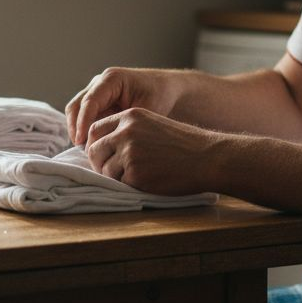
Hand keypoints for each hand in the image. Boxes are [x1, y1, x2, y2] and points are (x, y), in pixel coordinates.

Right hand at [65, 67, 179, 145]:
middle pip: (76, 105)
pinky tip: (91, 146)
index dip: (83, 122)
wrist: (165, 90)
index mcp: (112, 79)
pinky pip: (82, 117)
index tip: (82, 141)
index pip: (89, 101)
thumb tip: (107, 142)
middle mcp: (99, 83)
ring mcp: (95, 92)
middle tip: (83, 149)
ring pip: (75, 112)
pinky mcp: (96, 104)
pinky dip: (83, 131)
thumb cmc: (159, 96)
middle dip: (75, 128)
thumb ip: (128, 124)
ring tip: (86, 150)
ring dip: (76, 130)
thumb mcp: (148, 109)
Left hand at [85, 107, 221, 195]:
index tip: (101, 156)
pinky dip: (129, 186)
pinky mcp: (135, 173)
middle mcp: (125, 131)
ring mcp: (129, 152)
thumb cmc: (182, 144)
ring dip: (116, 176)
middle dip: (100, 163)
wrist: (206, 157)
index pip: (96, 129)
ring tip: (138, 175)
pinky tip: (147, 181)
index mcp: (129, 116)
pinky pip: (119, 183)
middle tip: (114, 172)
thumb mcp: (152, 125)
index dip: (95, 145)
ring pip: (105, 169)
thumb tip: (100, 148)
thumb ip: (127, 131)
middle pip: (94, 150)